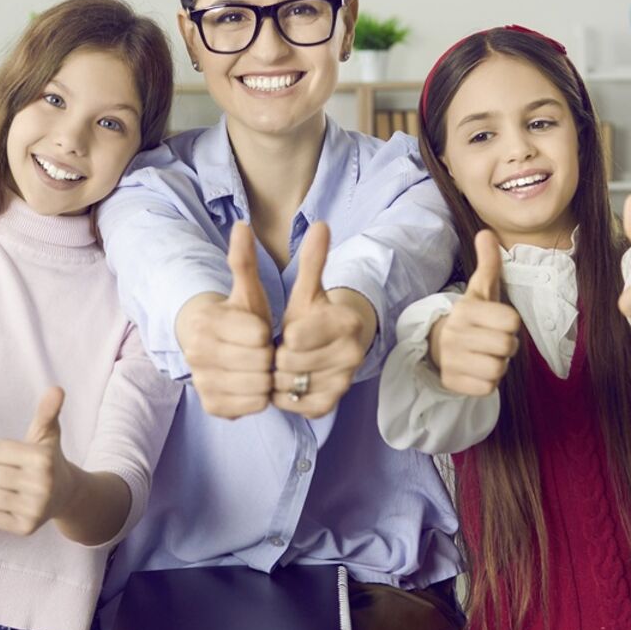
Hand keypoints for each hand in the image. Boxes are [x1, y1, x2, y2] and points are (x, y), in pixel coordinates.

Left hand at [0, 387, 80, 535]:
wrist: (67, 495)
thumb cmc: (48, 459)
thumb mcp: (48, 433)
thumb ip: (47, 411)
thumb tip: (56, 388)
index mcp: (42, 459)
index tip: (14, 456)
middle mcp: (41, 486)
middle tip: (12, 473)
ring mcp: (34, 510)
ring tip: (10, 488)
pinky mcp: (25, 528)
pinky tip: (10, 504)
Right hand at [175, 222, 273, 418]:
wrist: (209, 348)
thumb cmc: (235, 317)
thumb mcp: (245, 291)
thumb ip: (244, 261)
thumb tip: (242, 226)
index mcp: (206, 322)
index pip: (259, 334)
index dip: (267, 333)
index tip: (261, 331)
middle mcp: (196, 353)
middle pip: (260, 362)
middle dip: (269, 357)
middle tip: (263, 352)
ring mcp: (202, 382)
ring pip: (259, 386)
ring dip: (267, 378)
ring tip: (260, 367)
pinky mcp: (211, 406)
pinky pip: (253, 405)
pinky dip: (260, 397)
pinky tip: (254, 383)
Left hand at [275, 223, 372, 417]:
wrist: (334, 348)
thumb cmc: (314, 316)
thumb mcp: (308, 289)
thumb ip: (312, 261)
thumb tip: (321, 224)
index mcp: (346, 322)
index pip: (295, 336)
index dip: (283, 335)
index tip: (288, 331)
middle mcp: (352, 354)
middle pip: (289, 362)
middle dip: (278, 356)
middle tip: (284, 350)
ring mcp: (343, 382)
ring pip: (289, 385)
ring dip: (278, 377)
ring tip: (285, 365)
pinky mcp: (331, 405)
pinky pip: (294, 405)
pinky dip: (283, 396)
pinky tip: (288, 381)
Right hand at [428, 230, 521, 396]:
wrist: (438, 344)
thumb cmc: (471, 317)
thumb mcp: (480, 289)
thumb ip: (488, 263)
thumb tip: (486, 231)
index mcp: (465, 309)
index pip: (512, 321)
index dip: (510, 323)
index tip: (498, 321)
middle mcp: (455, 334)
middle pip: (507, 347)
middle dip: (506, 345)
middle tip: (493, 340)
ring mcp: (451, 359)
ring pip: (499, 369)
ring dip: (498, 365)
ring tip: (485, 355)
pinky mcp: (451, 382)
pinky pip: (488, 388)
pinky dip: (487, 382)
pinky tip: (477, 370)